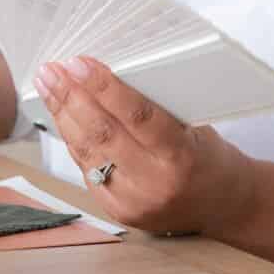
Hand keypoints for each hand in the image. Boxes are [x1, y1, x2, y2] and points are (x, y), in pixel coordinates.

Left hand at [35, 56, 257, 234]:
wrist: (225, 206)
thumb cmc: (208, 157)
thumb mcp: (193, 127)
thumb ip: (153, 109)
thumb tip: (105, 77)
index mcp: (181, 156)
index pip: (136, 115)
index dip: (103, 87)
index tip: (78, 63)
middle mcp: (154, 182)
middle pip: (102, 134)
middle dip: (70, 98)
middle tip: (51, 70)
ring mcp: (133, 201)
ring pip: (86, 151)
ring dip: (63, 116)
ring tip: (48, 87)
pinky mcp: (117, 211)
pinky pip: (86, 169)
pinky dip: (72, 139)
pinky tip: (62, 116)